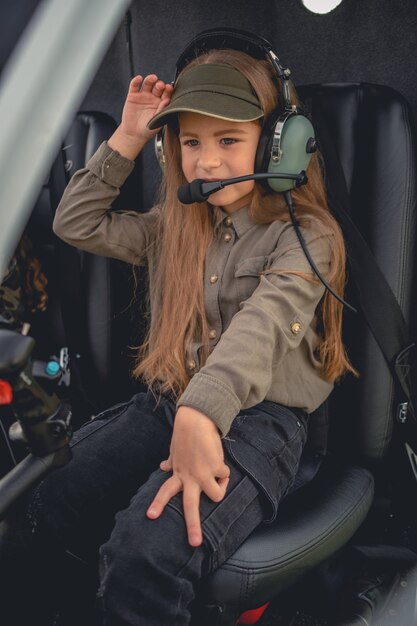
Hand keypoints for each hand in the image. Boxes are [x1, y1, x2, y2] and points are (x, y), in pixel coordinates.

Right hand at [108, 74, 172, 158]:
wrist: (134, 134)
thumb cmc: (148, 129)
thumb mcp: (157, 121)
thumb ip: (162, 110)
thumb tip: (167, 100)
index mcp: (161, 103)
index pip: (166, 93)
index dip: (168, 90)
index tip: (169, 88)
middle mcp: (153, 98)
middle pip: (158, 86)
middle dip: (160, 84)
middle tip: (160, 86)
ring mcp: (143, 95)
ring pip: (147, 83)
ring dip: (150, 79)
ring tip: (152, 78)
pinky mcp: (133, 95)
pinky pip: (134, 86)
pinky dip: (136, 81)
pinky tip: (139, 78)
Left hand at [147, 406, 229, 546]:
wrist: (197, 420)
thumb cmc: (187, 435)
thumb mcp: (175, 450)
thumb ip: (171, 461)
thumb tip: (163, 466)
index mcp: (178, 474)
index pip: (164, 491)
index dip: (158, 504)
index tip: (150, 516)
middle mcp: (189, 477)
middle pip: (190, 506)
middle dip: (193, 526)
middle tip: (194, 543)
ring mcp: (203, 474)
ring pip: (217, 496)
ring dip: (221, 487)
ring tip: (217, 475)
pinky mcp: (215, 467)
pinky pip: (226, 476)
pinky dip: (225, 470)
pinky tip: (218, 458)